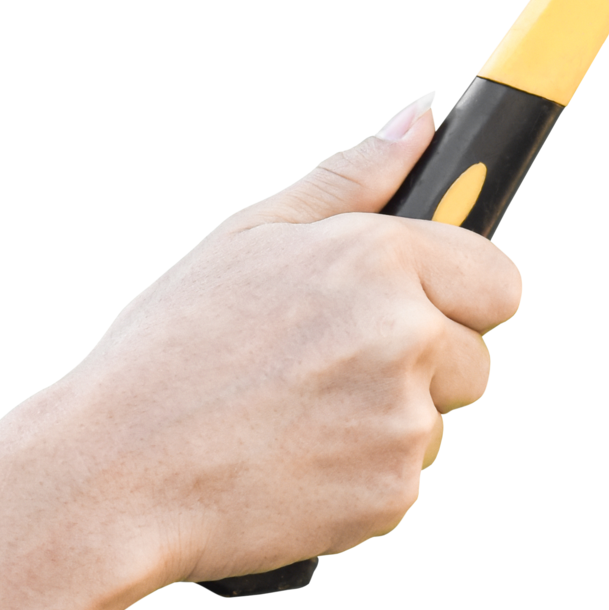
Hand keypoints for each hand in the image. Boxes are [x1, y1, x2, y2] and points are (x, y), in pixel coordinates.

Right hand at [0, 89, 525, 609]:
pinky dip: (362, 480)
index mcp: (380, 258)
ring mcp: (404, 420)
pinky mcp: (392, 493)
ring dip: (389, 424)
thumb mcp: (249, 236)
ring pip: (437, 423)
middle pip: (475, 359)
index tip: (428, 308)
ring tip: (294, 420)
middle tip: (332, 371)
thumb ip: (352, 175)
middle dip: (427, 366)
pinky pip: (404, 483)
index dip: (464, 296)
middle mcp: (407, 334)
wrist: (109, 477)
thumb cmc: (169, 350)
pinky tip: (292, 466)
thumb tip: (422, 116)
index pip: (499, 280)